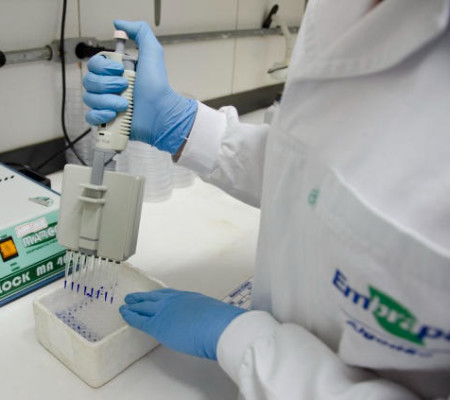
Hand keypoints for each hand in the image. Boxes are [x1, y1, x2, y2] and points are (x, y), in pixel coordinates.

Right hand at [83, 20, 197, 154]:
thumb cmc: (158, 86)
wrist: (162, 113)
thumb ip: (140, 32)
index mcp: (116, 72)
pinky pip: (90, 117)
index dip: (103, 67)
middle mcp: (109, 87)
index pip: (93, 64)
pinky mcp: (107, 121)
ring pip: (89, 98)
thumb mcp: (152, 52)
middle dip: (107, 84)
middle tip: (125, 87)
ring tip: (125, 105)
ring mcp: (107, 104)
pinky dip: (100, 115)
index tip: (120, 70)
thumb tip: (119, 23)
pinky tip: (113, 114)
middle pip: (89, 81)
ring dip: (107, 100)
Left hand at [119, 288, 246, 359]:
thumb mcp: (213, 314)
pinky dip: (130, 316)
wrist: (216, 325)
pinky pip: (139, 320)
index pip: (169, 295)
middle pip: (154, 297)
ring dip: (134, 305)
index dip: (159, 295)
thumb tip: (208, 324)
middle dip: (143, 297)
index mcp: (188, 297)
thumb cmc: (219, 322)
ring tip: (126, 304)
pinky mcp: (157, 324)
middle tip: (135, 297)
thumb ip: (206, 317)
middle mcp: (174, 300)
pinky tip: (125, 314)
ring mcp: (164, 311)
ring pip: (144, 306)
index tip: (155, 295)